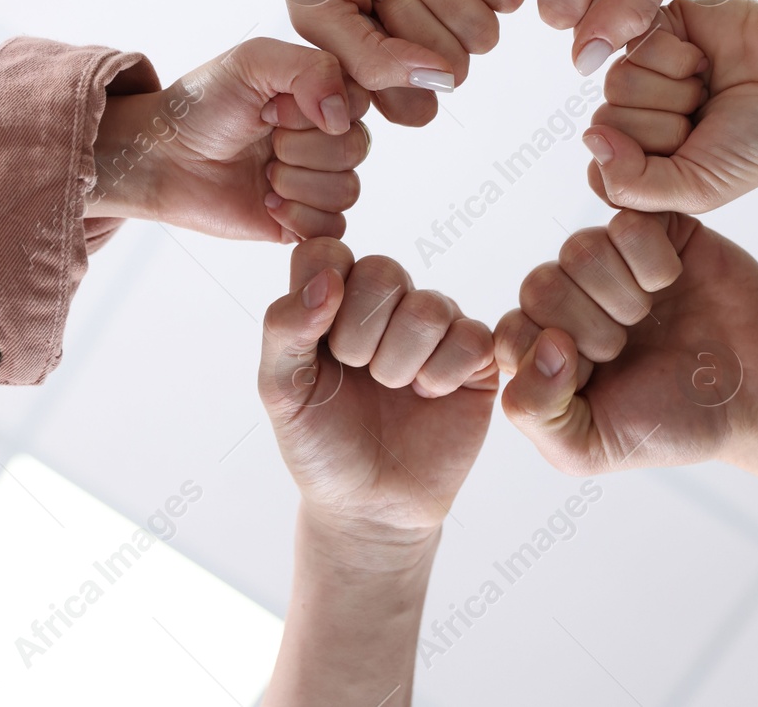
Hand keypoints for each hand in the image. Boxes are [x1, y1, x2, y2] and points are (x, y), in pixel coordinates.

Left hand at [88, 37, 369, 240]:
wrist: (162, 158)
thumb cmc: (201, 106)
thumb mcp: (253, 62)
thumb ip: (311, 69)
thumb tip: (343, 116)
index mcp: (321, 96)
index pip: (359, 103)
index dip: (316, 109)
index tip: (273, 107)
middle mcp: (325, 138)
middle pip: (355, 148)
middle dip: (300, 147)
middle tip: (262, 141)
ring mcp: (316, 181)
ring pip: (347, 190)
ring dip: (295, 182)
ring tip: (261, 174)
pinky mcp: (303, 221)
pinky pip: (332, 228)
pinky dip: (297, 216)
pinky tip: (266, 202)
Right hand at [201, 0, 522, 128]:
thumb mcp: (318, 11)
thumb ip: (370, 62)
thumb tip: (440, 82)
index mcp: (381, 59)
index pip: (418, 107)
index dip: (401, 79)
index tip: (366, 30)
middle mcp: (422, 34)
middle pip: (457, 70)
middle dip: (418, 26)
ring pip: (486, 35)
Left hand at [259, 238, 497, 540]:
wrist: (370, 505)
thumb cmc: (322, 444)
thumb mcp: (280, 390)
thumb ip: (285, 328)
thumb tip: (328, 279)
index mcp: (333, 298)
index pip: (326, 252)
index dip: (322, 293)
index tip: (319, 343)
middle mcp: (386, 303)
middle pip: (383, 271)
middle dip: (361, 335)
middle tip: (358, 373)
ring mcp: (435, 327)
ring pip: (428, 307)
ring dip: (401, 362)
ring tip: (395, 390)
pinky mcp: (477, 356)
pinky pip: (471, 336)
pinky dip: (443, 375)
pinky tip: (430, 397)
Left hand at [495, 209, 757, 473]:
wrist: (757, 395)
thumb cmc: (673, 423)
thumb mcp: (588, 448)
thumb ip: (534, 412)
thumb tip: (542, 343)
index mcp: (545, 349)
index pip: (507, 332)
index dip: (545, 352)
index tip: (591, 372)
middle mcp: (571, 300)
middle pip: (539, 284)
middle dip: (588, 326)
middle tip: (624, 347)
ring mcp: (611, 263)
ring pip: (579, 249)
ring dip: (620, 294)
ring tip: (648, 317)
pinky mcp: (654, 233)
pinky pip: (626, 223)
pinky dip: (651, 260)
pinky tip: (672, 283)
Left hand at [583, 0, 757, 212]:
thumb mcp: (698, 189)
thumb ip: (633, 185)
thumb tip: (590, 140)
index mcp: (644, 159)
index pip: (601, 170)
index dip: (646, 167)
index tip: (692, 160)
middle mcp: (638, 115)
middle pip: (607, 123)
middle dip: (666, 127)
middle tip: (708, 118)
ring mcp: (644, 70)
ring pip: (617, 84)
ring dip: (675, 92)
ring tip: (709, 90)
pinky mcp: (656, 27)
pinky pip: (634, 44)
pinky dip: (676, 58)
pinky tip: (704, 62)